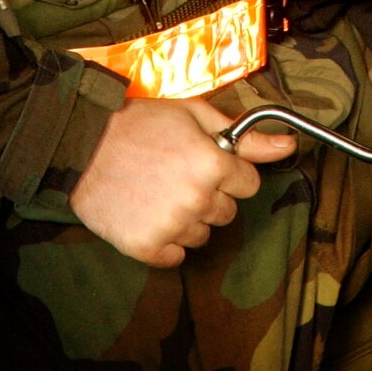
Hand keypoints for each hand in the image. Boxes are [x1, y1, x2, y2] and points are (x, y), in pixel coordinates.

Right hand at [70, 96, 296, 266]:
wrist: (84, 143)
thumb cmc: (140, 122)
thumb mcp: (195, 114)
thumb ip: (245, 136)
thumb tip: (288, 146)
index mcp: (212, 164)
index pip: (249, 183)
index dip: (229, 170)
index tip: (207, 161)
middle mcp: (197, 199)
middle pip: (227, 212)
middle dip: (210, 194)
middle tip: (177, 172)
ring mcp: (171, 227)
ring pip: (202, 235)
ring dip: (188, 217)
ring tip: (159, 190)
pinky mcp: (146, 248)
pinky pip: (175, 256)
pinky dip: (165, 240)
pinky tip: (148, 212)